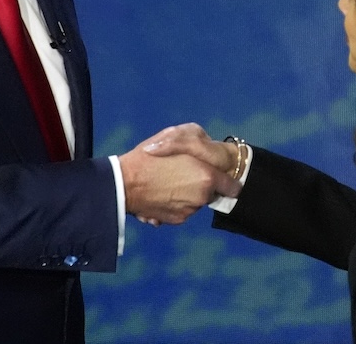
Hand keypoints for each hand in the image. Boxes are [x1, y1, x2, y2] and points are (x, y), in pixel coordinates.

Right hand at [119, 123, 240, 225]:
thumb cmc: (149, 156)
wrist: (123, 184)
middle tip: (181, 173)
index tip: (222, 178)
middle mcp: (201, 197)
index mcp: (206, 177)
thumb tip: (207, 148)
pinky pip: (182, 209)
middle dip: (201, 184)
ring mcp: (189, 211)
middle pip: (210, 192)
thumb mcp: (175, 135)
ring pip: (196, 201)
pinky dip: (175, 203)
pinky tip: (160, 192)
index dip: (228, 180)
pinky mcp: (176, 220)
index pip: (232, 186)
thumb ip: (198, 142)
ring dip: (187, 193)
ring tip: (167, 181)